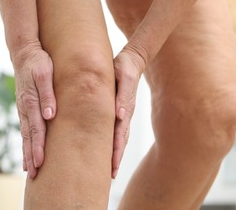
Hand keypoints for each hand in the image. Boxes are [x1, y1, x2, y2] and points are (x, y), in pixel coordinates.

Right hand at [13, 42, 55, 178]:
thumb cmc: (38, 62)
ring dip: (27, 152)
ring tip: (29, 169)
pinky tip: (28, 151)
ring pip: (25, 134)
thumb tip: (50, 115)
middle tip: (34, 174)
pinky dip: (26, 142)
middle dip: (31, 155)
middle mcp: (25, 108)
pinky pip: (25, 128)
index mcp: (30, 101)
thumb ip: (47, 94)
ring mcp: (23, 108)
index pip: (36, 128)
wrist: (25, 52)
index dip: (38, 146)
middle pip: (28, 136)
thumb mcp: (44, 74)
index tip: (41, 161)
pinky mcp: (25, 107)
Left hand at [112, 46, 145, 177]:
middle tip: (109, 176)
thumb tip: (120, 116)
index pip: (119, 136)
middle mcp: (125, 115)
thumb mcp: (124, 78)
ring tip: (110, 169)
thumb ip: (123, 96)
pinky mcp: (118, 109)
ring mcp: (123, 114)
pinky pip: (115, 129)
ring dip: (114, 153)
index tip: (112, 167)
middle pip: (120, 141)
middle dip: (115, 159)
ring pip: (118, 138)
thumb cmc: (125, 68)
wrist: (131, 60)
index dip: (115, 152)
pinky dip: (112, 142)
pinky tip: (105, 148)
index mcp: (125, 110)